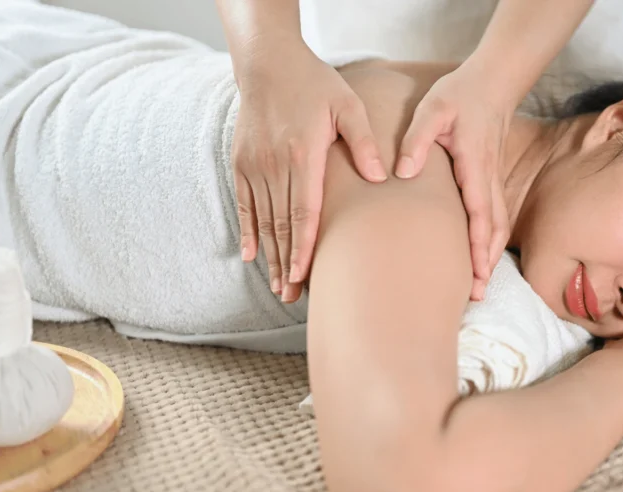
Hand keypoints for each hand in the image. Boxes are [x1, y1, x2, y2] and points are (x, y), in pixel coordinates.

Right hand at [232, 39, 386, 303]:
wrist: (268, 64)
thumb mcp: (348, 104)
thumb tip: (381, 177)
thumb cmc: (315, 84)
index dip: (303, 246)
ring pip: (263, 220)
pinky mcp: (241, 163)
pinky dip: (247, 231)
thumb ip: (364, 140)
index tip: (304, 275)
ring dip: (270, 256)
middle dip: (287, 263)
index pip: (304, 211)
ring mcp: (254, 165)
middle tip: (293, 296)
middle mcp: (275, 164)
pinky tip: (251, 255)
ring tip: (279, 287)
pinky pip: (243, 204)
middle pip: (282, 225)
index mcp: (304, 155)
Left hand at [396, 61, 513, 300]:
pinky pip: (494, 217)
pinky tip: (480, 258)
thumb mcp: (433, 109)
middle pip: (493, 228)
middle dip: (487, 262)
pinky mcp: (490, 180)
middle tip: (477, 294)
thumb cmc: (460, 95)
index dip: (479, 244)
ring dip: (490, 256)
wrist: (493, 82)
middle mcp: (488, 178)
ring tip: (479, 286)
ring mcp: (492, 181)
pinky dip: (490, 241)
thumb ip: (417, 140)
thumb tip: (403, 172)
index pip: (480, 212)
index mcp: (474, 165)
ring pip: (497, 225)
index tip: (476, 271)